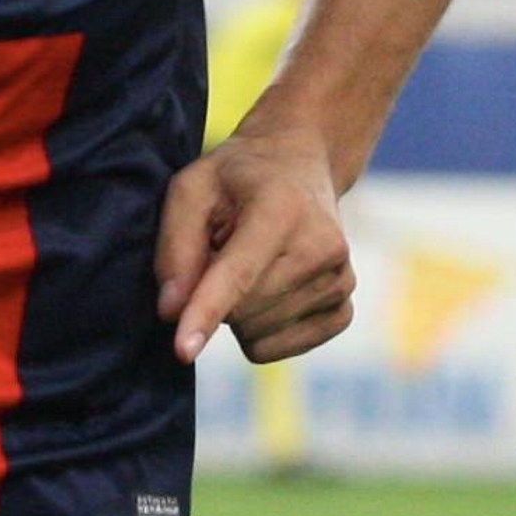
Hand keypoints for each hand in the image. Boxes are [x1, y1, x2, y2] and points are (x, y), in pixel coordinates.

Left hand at [156, 126, 355, 364]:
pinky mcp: (343, 309)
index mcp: (281, 209)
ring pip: (255, 335)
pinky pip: (275, 348)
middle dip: (213, 295)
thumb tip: (171, 311)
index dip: (205, 311)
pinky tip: (266, 290)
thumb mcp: (192, 189)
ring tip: (250, 264)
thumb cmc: (237, 179)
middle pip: (239, 312)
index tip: (183, 351)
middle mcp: (321, 246)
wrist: (301, 165)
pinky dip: (257, 330)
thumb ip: (176, 245)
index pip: (238, 273)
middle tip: (223, 251)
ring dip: (236, 311)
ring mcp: (340, 281)